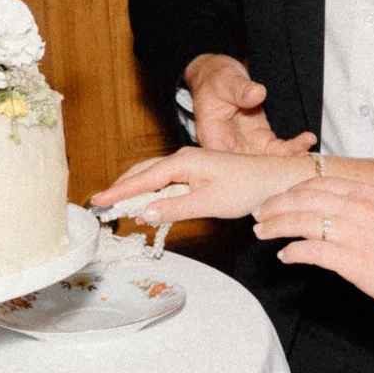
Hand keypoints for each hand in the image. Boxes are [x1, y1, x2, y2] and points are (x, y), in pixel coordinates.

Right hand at [93, 145, 313, 223]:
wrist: (275, 180)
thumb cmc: (246, 188)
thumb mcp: (208, 202)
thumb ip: (174, 208)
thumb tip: (144, 214)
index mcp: (182, 162)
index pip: (142, 179)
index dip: (119, 192)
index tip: (98, 201)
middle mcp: (183, 158)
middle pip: (142, 172)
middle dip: (121, 187)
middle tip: (101, 204)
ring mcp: (190, 164)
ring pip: (154, 176)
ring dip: (135, 189)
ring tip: (117, 203)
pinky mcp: (197, 172)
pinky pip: (166, 180)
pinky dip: (151, 190)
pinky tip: (147, 202)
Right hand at [184, 54, 316, 156]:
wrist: (223, 75)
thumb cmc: (216, 78)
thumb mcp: (226, 80)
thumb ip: (240, 89)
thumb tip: (258, 94)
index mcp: (214, 138)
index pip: (227, 165)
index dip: (248, 171)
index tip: (271, 164)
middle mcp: (231, 147)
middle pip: (252, 169)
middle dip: (277, 167)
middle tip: (300, 157)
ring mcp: (248, 145)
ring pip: (269, 161)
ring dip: (290, 157)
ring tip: (308, 145)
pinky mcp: (262, 139)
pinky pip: (279, 149)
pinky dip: (294, 147)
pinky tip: (308, 139)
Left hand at [254, 177, 373, 315]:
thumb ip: (357, 206)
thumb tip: (326, 210)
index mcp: (365, 193)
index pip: (316, 183)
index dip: (289, 191)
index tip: (275, 200)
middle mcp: (358, 207)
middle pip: (302, 199)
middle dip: (274, 206)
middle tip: (258, 216)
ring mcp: (355, 233)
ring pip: (302, 221)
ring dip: (276, 226)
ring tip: (262, 233)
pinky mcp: (353, 260)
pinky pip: (312, 251)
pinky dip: (293, 252)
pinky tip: (285, 256)